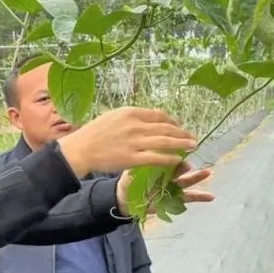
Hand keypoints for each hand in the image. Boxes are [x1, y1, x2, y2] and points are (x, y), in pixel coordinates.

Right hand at [58, 108, 197, 177]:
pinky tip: (178, 159)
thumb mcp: (113, 116)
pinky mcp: (132, 158)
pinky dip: (170, 158)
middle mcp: (135, 125)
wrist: (81, 149)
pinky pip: (157, 158)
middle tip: (192, 137)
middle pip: (166, 128)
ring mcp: (134, 142)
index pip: (159, 115)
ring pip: (165, 142)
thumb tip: (151, 116)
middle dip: (182, 133)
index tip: (178, 127)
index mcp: (130, 113)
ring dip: (182, 144)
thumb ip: (133, 116)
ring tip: (192, 146)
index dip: (172, 122)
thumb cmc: (94, 132)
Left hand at [116, 160, 215, 215]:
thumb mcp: (132, 170)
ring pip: (186, 181)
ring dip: (198, 177)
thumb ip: (136, 163)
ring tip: (208, 172)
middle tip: (187, 163)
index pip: (168, 156)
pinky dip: (200, 197)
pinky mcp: (175, 199)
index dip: (174, 152)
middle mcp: (168, 173)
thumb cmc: (131, 181)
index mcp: (159, 164)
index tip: (178, 147)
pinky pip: (189, 199)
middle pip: (178, 168)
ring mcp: (173, 186)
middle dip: (183, 165)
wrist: (127, 199)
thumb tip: (138, 151)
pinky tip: (211, 196)